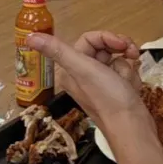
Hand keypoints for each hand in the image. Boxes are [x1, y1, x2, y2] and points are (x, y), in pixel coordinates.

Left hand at [27, 31, 149, 131]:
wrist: (132, 126)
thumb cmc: (108, 97)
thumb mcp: (82, 69)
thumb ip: (57, 50)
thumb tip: (29, 37)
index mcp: (71, 69)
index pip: (89, 40)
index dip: (107, 38)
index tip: (121, 44)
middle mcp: (84, 74)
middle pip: (104, 48)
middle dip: (120, 50)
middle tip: (132, 53)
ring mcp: (101, 82)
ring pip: (117, 59)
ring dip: (126, 68)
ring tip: (128, 80)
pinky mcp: (116, 89)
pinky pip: (125, 73)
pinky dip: (131, 78)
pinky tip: (131, 88)